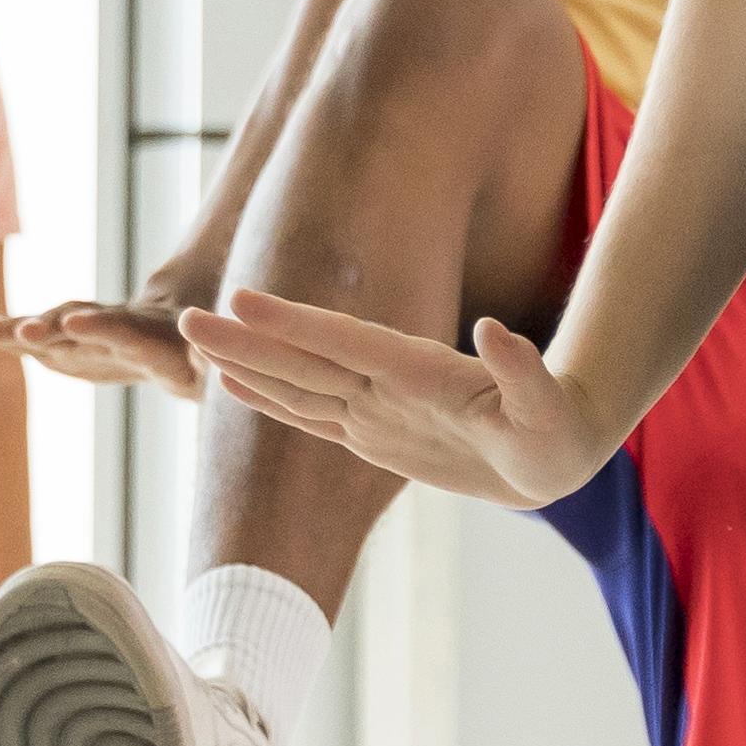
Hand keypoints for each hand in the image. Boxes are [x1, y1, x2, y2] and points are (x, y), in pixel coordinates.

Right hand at [0, 272, 208, 396]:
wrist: (168, 332)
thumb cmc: (195, 353)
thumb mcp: (211, 361)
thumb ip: (207, 359)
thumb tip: (213, 357)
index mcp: (146, 333)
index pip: (123, 328)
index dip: (101, 326)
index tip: (76, 322)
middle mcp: (105, 325)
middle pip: (72, 323)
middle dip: (47, 326)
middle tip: (20, 331)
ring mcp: (77, 333)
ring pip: (42, 328)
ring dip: (11, 330)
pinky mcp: (56, 345)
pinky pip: (21, 339)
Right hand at [175, 286, 623, 509]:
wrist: (557, 446)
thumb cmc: (561, 429)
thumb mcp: (550, 406)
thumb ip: (524, 370)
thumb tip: (496, 327)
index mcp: (421, 370)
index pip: (346, 341)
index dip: (296, 322)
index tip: (243, 299)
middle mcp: (388, 382)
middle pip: (306, 356)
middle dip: (248, 339)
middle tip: (185, 319)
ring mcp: (376, 406)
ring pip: (298, 383)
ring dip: (247, 363)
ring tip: (192, 342)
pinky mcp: (373, 435)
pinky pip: (312, 416)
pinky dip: (271, 401)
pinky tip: (232, 385)